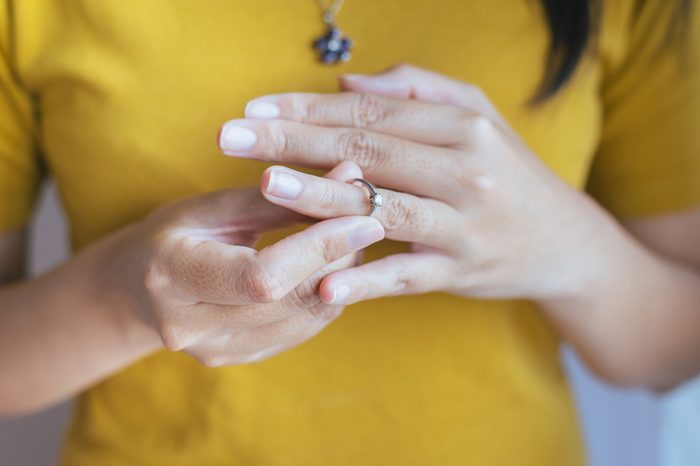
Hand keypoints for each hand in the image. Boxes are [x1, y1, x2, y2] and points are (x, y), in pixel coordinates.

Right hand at [107, 163, 383, 365]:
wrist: (139, 288)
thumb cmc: (175, 233)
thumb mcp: (215, 206)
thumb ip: (281, 196)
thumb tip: (351, 175)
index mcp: (173, 274)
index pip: (262, 274)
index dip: (320, 248)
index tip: (365, 218)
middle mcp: (190, 326)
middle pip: (291, 299)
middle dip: (340, 259)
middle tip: (367, 222)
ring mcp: (215, 350)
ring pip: (305, 319)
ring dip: (341, 278)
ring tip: (352, 240)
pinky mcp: (238, 358)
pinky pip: (300, 331)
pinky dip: (326, 297)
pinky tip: (333, 268)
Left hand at [217, 64, 608, 305]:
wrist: (565, 241)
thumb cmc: (509, 171)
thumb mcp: (478, 116)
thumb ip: (417, 90)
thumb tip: (347, 81)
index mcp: (461, 126)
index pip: (370, 110)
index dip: (308, 106)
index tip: (254, 108)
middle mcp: (463, 170)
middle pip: (366, 151)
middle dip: (293, 141)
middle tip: (231, 136)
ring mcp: (463, 225)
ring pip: (380, 208)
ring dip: (320, 199)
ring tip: (265, 186)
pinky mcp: (461, 272)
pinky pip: (405, 276)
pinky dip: (365, 279)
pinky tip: (323, 282)